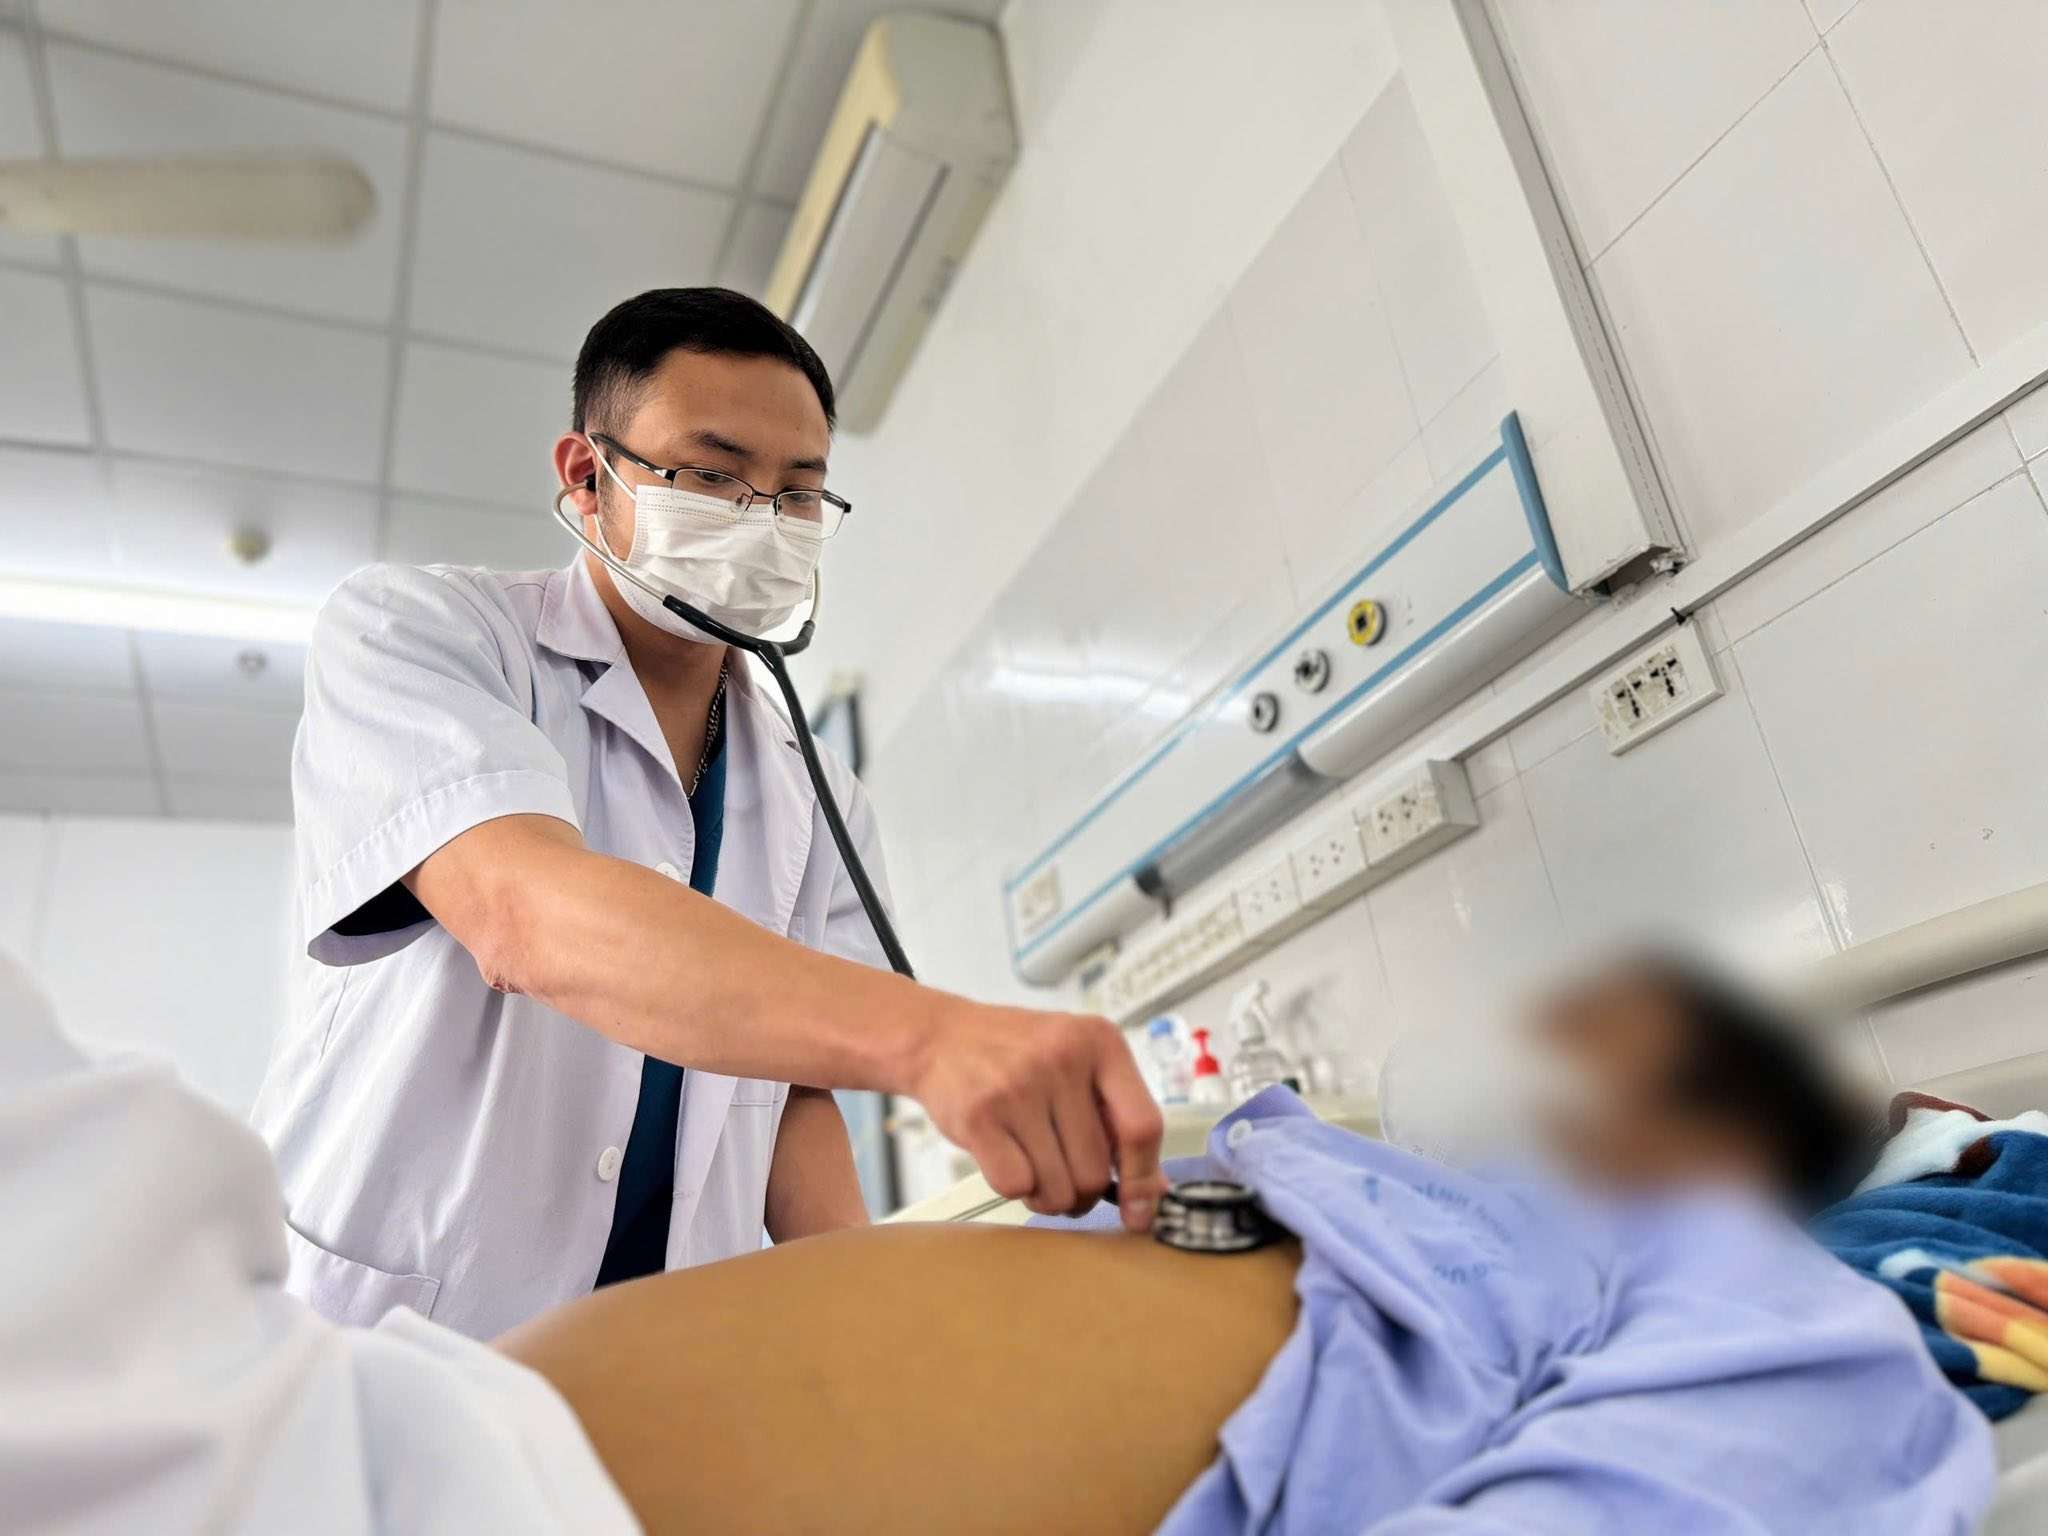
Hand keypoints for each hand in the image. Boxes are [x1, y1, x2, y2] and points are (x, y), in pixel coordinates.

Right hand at [907, 1000, 1166, 1233]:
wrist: (942, 1037)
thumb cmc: (1019, 1055)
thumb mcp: (1079, 1064)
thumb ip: (1118, 1118)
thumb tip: (1152, 1189)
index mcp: (1101, 1042)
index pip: (1142, 1126)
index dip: (1142, 1179)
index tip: (1138, 1211)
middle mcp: (1063, 1058)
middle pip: (1096, 1170)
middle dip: (1082, 1193)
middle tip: (1065, 1178)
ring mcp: (1019, 1085)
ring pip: (1057, 1187)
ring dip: (1048, 1195)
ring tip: (1034, 1166)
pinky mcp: (979, 1114)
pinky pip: (1015, 1185)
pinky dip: (1015, 1187)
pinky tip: (1007, 1158)